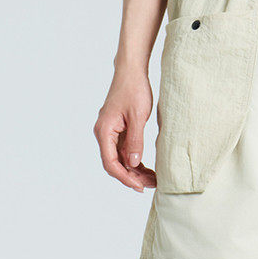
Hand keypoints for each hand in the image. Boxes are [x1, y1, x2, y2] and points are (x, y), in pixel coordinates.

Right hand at [94, 70, 155, 191]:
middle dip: (131, 177)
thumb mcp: (138, 116)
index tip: (139, 186)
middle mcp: (104, 134)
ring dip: (135, 171)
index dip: (124, 177)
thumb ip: (135, 141)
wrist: (131, 71)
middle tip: (151, 185)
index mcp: (104, 131)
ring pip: (120, 160)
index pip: (110, 162)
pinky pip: (125, 152)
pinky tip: (148, 169)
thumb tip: (134, 164)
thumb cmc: (134, 89)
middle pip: (114, 164)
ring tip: (153, 179)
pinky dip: (135, 162)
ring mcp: (111, 133)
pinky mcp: (118, 132)